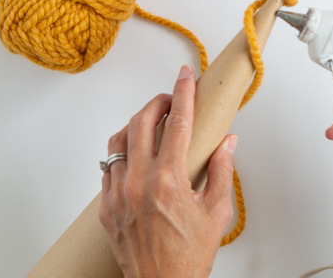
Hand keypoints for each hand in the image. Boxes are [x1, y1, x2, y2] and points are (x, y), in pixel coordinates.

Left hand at [99, 65, 237, 277]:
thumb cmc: (188, 256)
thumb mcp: (216, 212)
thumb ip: (221, 171)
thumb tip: (227, 144)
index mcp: (169, 180)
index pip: (177, 122)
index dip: (183, 93)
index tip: (185, 76)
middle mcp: (139, 182)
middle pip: (141, 121)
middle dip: (158, 102)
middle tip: (171, 99)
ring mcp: (118, 193)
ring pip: (119, 140)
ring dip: (136, 124)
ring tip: (151, 122)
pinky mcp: (106, 206)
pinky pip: (108, 167)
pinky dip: (122, 152)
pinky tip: (135, 154)